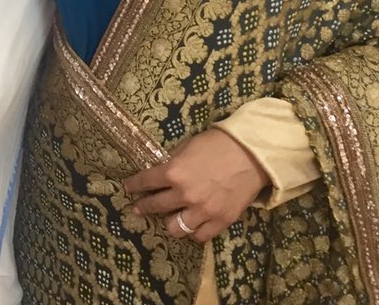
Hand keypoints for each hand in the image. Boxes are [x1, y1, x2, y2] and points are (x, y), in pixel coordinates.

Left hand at [123, 128, 268, 242]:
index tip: (128, 188)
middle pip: (156, 206)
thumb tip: (161, 171)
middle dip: (142, 207)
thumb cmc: (216, 144)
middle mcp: (185, 195)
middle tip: (136, 208)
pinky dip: (193, 232)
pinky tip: (190, 225)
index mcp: (174, 172)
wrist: (250, 154)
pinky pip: (199, 236)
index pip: (145, 181)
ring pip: (175, 228)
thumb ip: (173, 162)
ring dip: (169, 223)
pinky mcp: (220, 221)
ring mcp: (203, 211)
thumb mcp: (187, 147)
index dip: (134, 185)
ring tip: (168, 219)